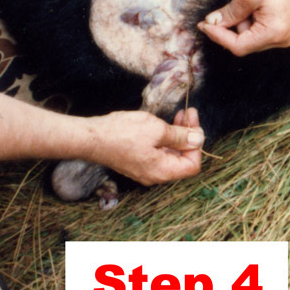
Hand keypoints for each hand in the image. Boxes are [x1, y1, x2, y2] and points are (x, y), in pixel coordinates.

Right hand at [86, 108, 203, 186]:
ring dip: (175, 135)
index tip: (193, 123)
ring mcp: (144, 170)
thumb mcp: (156, 130)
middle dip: (187, 136)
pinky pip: (156, 153)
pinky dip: (162, 139)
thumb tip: (198, 139)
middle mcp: (155, 175)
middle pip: (181, 159)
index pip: (192, 165)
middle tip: (187, 113)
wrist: (90, 138)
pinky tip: (160, 124)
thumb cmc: (121, 133)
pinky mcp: (135, 162)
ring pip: (168, 154)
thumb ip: (180, 136)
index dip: (197, 144)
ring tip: (176, 115)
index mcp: (163, 171)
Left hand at [197, 0, 289, 56]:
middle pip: (244, 44)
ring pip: (250, 37)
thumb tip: (211, 23)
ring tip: (248, 2)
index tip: (203, 25)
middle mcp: (282, 39)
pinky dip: (250, 21)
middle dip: (230, 28)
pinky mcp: (283, 28)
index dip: (218, 36)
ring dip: (241, 22)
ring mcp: (284, 35)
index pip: (238, 46)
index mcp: (275, 33)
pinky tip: (254, 5)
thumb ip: (229, 13)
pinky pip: (259, 31)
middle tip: (220, 11)